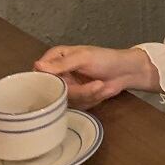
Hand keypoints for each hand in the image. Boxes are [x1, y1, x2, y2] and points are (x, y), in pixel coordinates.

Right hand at [33, 46, 159, 109]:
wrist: (126, 72)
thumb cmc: (106, 59)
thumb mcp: (84, 58)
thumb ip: (62, 64)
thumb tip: (37, 65)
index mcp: (55, 58)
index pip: (38, 73)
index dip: (47, 82)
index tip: (65, 83)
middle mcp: (57, 73)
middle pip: (54, 91)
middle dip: (78, 91)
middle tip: (96, 85)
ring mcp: (67, 87)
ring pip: (67, 100)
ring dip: (88, 95)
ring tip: (100, 85)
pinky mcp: (76, 99)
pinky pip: (77, 106)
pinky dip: (91, 100)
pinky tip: (100, 91)